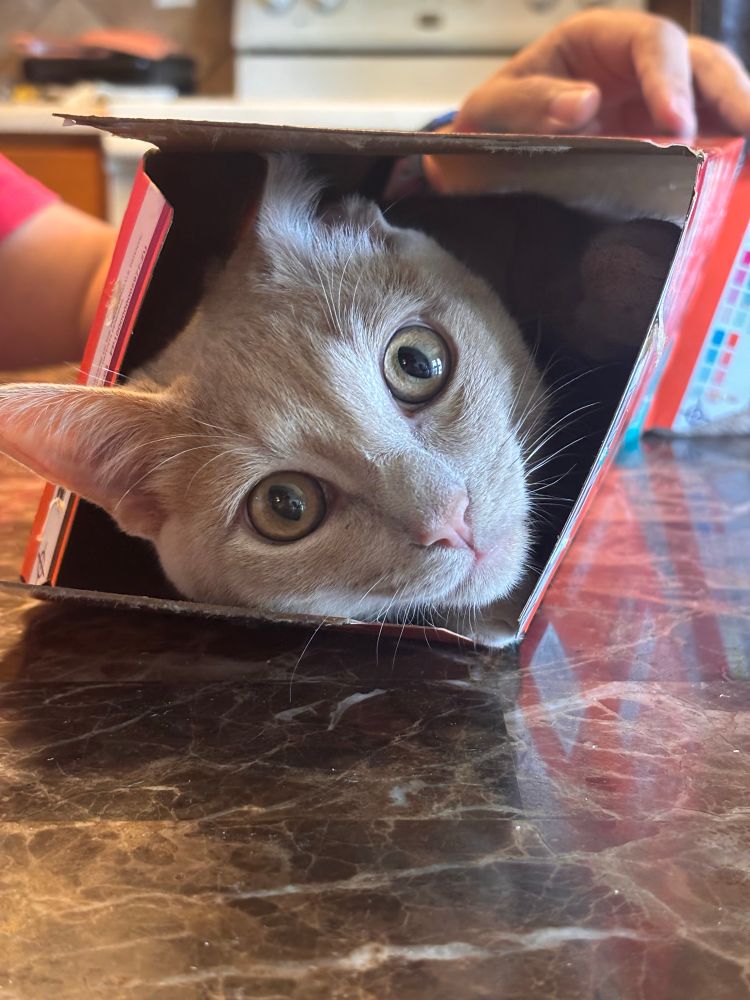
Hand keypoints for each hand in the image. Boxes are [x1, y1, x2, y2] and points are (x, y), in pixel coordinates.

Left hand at [449, 10, 749, 138]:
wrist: (485, 159)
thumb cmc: (492, 123)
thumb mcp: (492, 110)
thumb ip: (528, 103)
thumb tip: (584, 104)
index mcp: (595, 40)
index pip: (651, 42)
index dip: (670, 78)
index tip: (676, 125)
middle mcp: (633, 65)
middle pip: (698, 62)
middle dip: (728, 92)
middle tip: (747, 127)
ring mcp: (651, 101)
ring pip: (710, 95)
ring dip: (735, 118)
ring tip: (747, 154)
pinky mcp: (657, 139)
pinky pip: (700, 136)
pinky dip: (720, 151)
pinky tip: (733, 172)